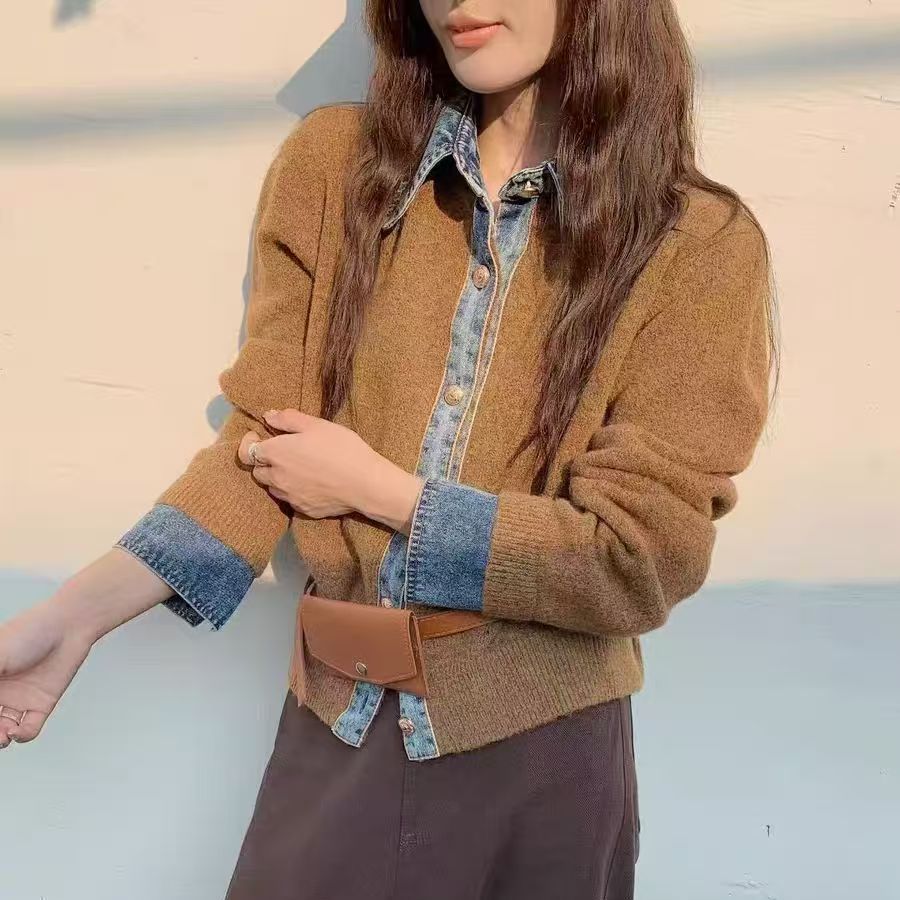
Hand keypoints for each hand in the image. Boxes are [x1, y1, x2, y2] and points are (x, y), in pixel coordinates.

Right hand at [0, 600, 92, 749]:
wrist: (70, 626)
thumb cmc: (31, 630)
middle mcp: (1, 690)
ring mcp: (20, 698)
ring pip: (3, 729)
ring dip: (0, 738)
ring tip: (3, 736)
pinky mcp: (42, 703)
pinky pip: (30, 728)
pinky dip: (23, 735)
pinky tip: (18, 731)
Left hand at [238, 409, 424, 532]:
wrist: (365, 484)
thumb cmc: (342, 449)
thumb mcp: (317, 425)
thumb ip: (288, 419)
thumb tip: (268, 416)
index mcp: (276, 453)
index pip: (246, 452)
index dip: (249, 443)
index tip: (260, 436)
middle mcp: (276, 478)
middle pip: (257, 472)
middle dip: (266, 462)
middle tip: (285, 453)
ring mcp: (289, 497)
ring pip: (273, 487)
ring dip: (279, 478)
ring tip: (300, 469)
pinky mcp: (303, 510)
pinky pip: (291, 499)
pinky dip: (296, 491)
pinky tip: (314, 484)